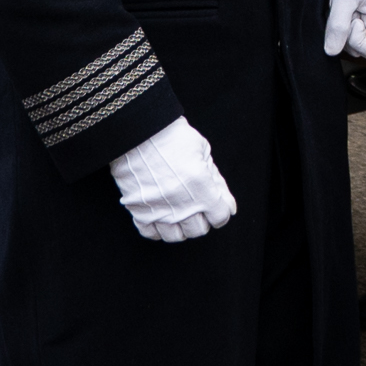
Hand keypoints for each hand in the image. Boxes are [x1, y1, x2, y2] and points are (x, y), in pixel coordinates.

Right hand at [111, 117, 234, 242]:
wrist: (138, 129)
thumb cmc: (172, 136)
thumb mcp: (203, 152)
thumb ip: (216, 181)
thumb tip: (228, 205)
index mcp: (201, 189)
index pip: (220, 217)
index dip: (221, 210)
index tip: (216, 205)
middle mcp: (180, 204)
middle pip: (199, 229)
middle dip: (202, 219)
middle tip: (197, 206)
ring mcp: (157, 209)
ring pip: (175, 236)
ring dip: (181, 227)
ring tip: (179, 213)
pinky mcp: (137, 209)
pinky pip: (150, 232)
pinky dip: (157, 228)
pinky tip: (161, 215)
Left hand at [321, 0, 365, 59]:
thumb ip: (338, 26)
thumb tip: (331, 50)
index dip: (355, 40)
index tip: (350, 19)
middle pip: (358, 48)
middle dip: (346, 33)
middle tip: (344, 10)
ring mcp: (365, 19)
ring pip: (348, 40)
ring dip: (339, 27)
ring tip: (340, 6)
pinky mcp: (353, 15)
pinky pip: (342, 29)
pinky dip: (335, 22)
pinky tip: (336, 7)